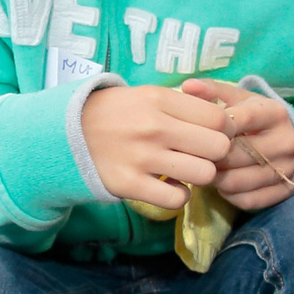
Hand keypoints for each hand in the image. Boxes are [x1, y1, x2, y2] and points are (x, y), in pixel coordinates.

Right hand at [81, 85, 231, 210]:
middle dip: (216, 154)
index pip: (218, 118)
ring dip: (199, 175)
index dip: (223, 129)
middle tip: (201, 154)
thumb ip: (185, 103)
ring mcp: (141, 158)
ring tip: (185, 169)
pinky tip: (169, 185)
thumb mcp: (149, 94)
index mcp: (159, 99)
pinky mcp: (129, 185)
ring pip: (203, 174)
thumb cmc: (117, 113)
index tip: (212, 134)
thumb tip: (226, 117)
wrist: (67, 133)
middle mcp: (153, 127)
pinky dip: (178, 195)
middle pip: (218, 147)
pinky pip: (177, 199)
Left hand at [181, 78, 293, 210]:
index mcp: (274, 113)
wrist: (290, 138)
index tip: (197, 131)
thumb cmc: (255, 116)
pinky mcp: (285, 191)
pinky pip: (249, 200)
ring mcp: (287, 168)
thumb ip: (213, 92)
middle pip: (237, 155)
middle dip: (210, 157)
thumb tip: (188, 86)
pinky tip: (222, 184)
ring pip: (239, 181)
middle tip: (193, 156)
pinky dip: (229, 195)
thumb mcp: (239, 99)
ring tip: (205, 169)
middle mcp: (286, 141)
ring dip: (215, 178)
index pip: (241, 120)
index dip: (214, 128)